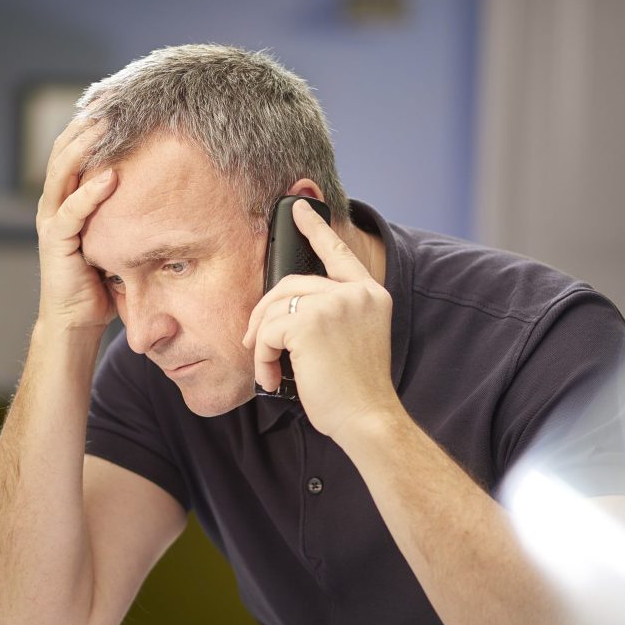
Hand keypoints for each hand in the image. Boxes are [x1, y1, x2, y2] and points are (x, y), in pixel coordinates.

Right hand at [35, 117, 118, 332]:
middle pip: (63, 151)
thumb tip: (173, 189)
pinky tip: (111, 176)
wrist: (76, 321)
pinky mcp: (55, 243)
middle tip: (112, 99)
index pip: (73, 150)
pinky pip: (71, 211)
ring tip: (106, 125)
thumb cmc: (100, 281)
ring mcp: (52, 222)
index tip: (117, 100)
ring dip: (85, 147)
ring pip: (62, 173)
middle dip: (86, 124)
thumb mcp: (117, 236)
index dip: (90, 124)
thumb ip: (129, 212)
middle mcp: (54, 204)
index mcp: (66, 198)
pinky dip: (90, 193)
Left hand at [241, 199, 399, 441]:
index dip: (315, 228)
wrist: (367, 418)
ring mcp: (334, 304)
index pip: (339, 253)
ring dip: (262, 343)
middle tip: (253, 343)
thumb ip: (330, 315)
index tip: (299, 206)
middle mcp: (356, 293)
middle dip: (263, 314)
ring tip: (269, 371)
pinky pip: (267, 331)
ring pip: (274, 309)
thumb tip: (280, 308)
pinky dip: (261, 358)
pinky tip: (272, 378)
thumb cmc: (356, 391)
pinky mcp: (310, 322)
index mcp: (370, 295)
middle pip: (290, 285)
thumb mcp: (351, 341)